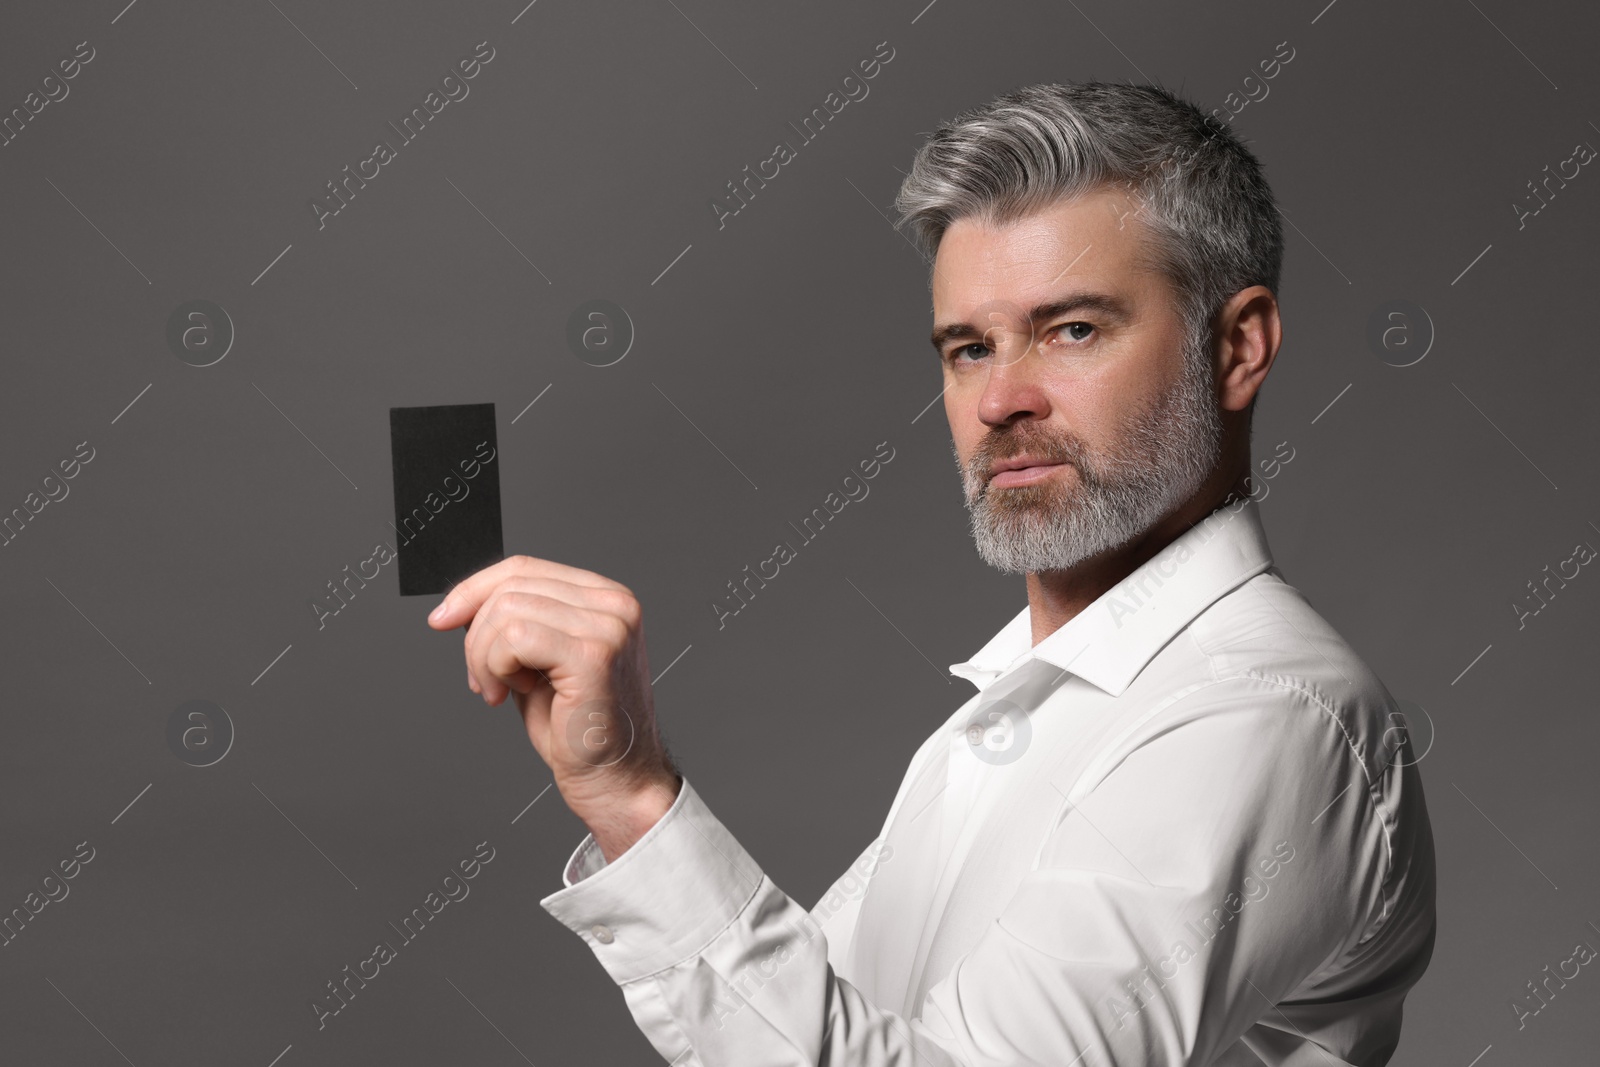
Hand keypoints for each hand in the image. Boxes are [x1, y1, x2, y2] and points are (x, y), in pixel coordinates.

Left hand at [427, 555, 678, 855]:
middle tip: (482, 681)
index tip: (442, 618)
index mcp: (605, 598)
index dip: (474, 590)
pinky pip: (514, 637)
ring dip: (485, 657)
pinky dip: (497, 667)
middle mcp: (614, 604)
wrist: (615, 781)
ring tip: (500, 691)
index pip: (524, 568)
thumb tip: (463, 605)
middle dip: (476, 635)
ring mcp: (608, 626)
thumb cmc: (579, 731)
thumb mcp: (538, 663)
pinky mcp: (594, 655)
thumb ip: (515, 625)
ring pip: (506, 610)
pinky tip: (514, 694)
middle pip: (511, 585)